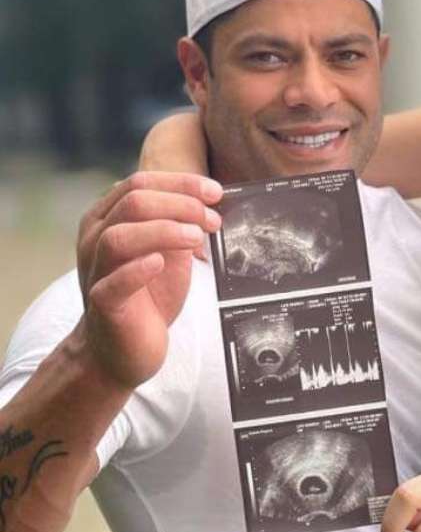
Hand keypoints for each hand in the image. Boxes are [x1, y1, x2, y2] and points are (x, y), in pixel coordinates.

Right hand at [76, 171, 222, 388]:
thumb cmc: (147, 295)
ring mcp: (95, 270)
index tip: (216, 192)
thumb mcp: (169, 251)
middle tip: (212, 220)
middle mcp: (94, 238)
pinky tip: (160, 262)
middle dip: (180, 204)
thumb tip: (209, 201)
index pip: (140, 183)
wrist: (123, 348)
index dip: (181, 183)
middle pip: (133, 201)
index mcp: (107, 218)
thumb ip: (180, 225)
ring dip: (163, 230)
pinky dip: (138, 268)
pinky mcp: (102, 303)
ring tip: (196, 237)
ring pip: (118, 236)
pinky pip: (114, 282)